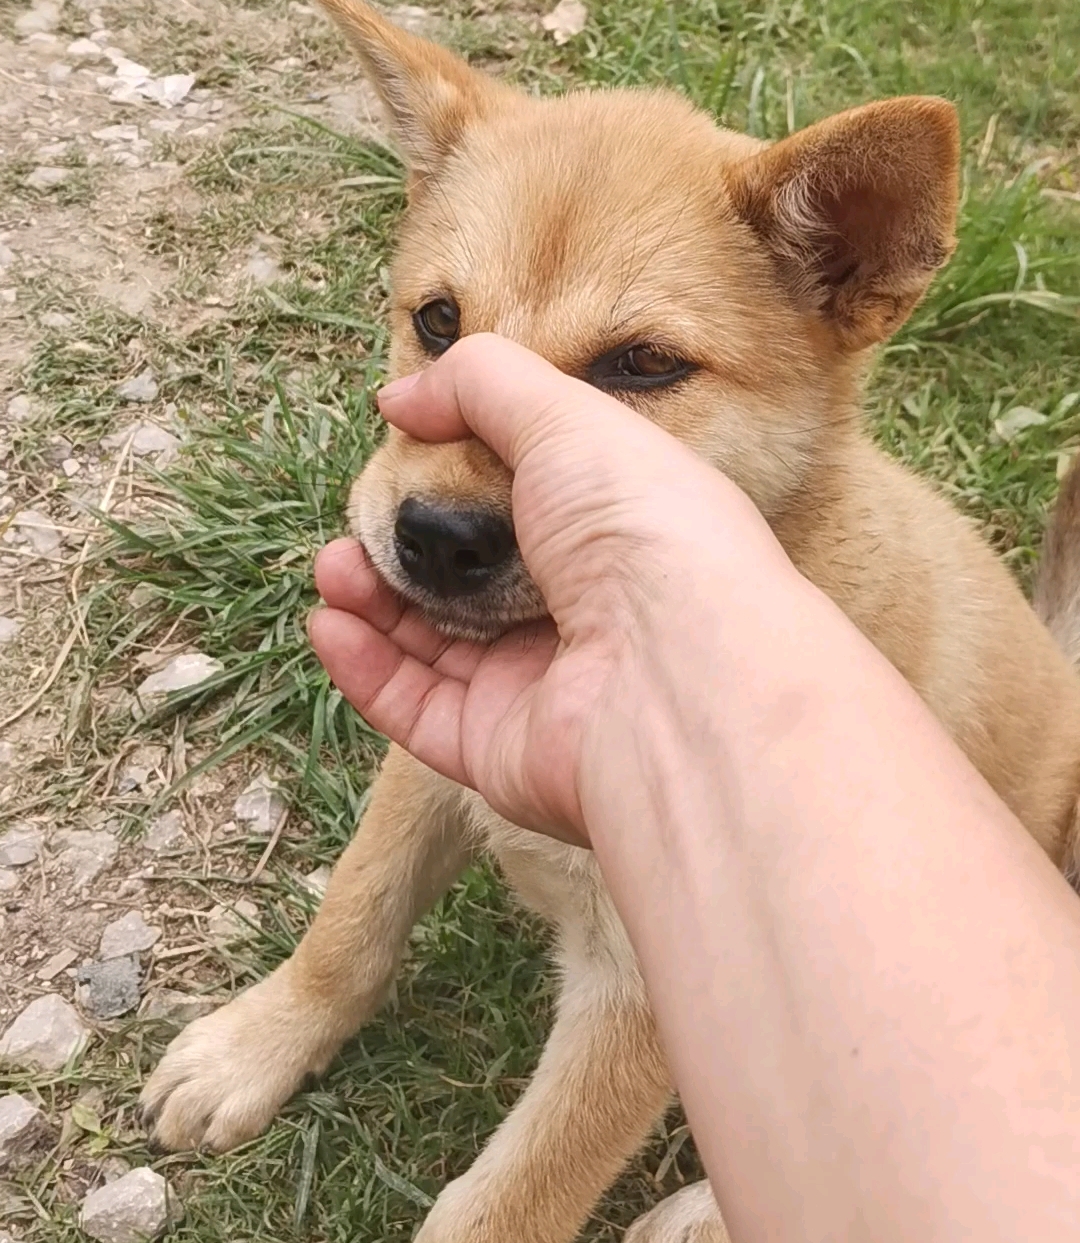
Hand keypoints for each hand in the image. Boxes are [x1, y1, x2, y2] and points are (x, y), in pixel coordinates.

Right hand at [310, 334, 794, 841]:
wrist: (677, 676)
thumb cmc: (643, 532)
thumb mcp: (567, 418)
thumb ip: (483, 386)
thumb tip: (401, 397)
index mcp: (613, 534)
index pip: (526, 505)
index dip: (462, 476)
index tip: (409, 448)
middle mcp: (583, 613)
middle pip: (473, 579)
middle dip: (408, 547)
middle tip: (358, 523)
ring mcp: (543, 688)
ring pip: (437, 647)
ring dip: (374, 604)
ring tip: (333, 566)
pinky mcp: (504, 751)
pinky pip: (420, 711)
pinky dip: (368, 671)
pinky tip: (329, 624)